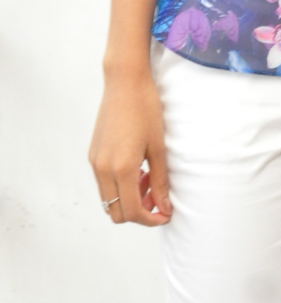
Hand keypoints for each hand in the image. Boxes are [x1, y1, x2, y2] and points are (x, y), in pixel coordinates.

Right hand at [89, 70, 172, 225]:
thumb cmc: (146, 109)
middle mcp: (102, 169)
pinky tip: (137, 169)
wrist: (125, 82)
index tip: (166, 214)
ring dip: (128, 199)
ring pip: (109, 200)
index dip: (150, 219)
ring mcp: (95, 162)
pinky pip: (104, 183)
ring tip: (149, 180)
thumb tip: (165, 207)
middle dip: (139, 213)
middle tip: (159, 198)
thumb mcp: (158, 146)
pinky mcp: (93, 154)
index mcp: (121, 168)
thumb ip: (160, 180)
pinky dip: (120, 186)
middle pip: (116, 212)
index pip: (132, 211)